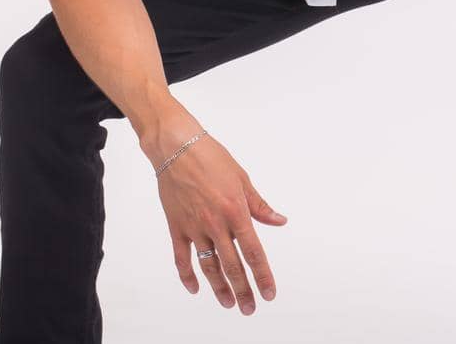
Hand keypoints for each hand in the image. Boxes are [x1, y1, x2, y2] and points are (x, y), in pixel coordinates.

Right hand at [142, 108, 287, 316]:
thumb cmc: (211, 158)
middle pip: (232, 265)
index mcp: (236, 211)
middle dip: (243, 290)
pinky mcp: (177, 227)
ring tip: (228, 303)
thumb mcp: (242, 179)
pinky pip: (182, 258)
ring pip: (208, 266)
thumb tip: (279, 220)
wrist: (177, 147)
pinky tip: (195, 288)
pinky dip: (187, 275)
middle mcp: (215, 224)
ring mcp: (194, 227)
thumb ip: (260, 205)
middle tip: (249, 308)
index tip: (268, 293)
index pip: (253, 251)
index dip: (262, 275)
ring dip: (219, 288)